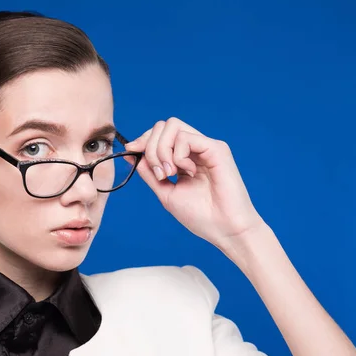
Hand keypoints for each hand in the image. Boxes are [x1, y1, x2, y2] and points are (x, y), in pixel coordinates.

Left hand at [124, 117, 264, 252]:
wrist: (224, 229)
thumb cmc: (200, 216)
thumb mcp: (165, 191)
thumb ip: (149, 172)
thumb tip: (131, 153)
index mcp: (184, 158)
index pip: (159, 134)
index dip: (143, 140)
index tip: (132, 151)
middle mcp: (195, 149)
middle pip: (163, 126)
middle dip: (150, 146)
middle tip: (159, 173)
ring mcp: (206, 146)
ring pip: (172, 126)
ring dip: (161, 150)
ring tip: (170, 173)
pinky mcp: (217, 148)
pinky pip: (185, 137)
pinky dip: (177, 155)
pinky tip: (187, 172)